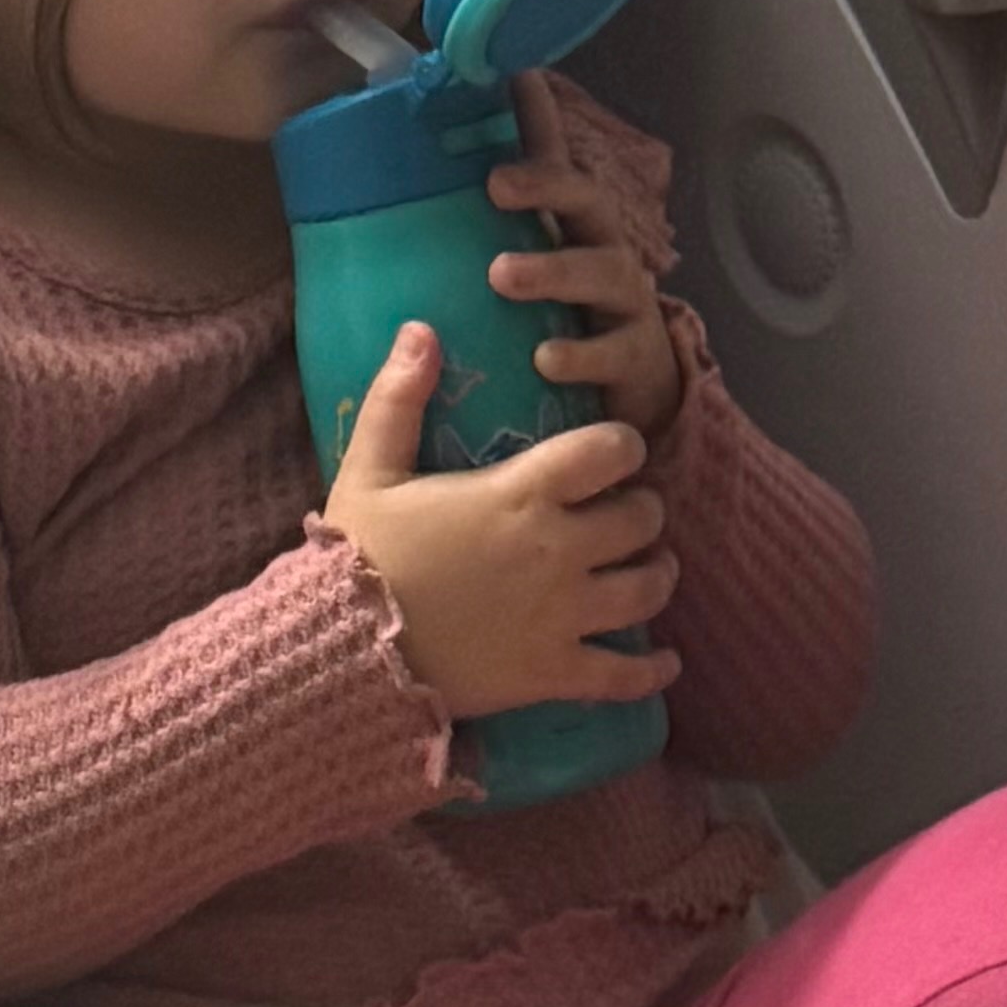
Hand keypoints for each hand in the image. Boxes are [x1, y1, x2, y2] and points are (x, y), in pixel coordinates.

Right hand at [324, 347, 682, 725]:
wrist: (342, 653)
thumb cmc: (358, 556)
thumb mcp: (368, 469)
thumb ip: (398, 397)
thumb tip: (421, 329)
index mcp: (521, 492)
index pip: (612, 449)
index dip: (623, 446)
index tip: (613, 454)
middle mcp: (557, 549)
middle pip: (644, 518)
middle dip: (642, 510)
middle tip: (624, 515)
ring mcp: (562, 616)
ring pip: (648, 589)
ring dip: (656, 575)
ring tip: (647, 571)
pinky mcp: (555, 673)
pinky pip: (626, 677)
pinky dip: (652, 671)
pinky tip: (664, 663)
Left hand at [484, 71, 688, 443]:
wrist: (636, 395)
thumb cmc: (576, 320)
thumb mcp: (540, 265)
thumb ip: (508, 222)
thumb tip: (456, 169)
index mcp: (576, 228)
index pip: (557, 164)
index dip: (541, 120)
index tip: (517, 80)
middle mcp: (605, 252)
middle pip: (587, 204)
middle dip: (546, 187)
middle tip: (497, 183)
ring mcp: (626, 304)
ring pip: (600, 274)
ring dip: (551, 270)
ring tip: (503, 274)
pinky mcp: (635, 359)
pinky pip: (611, 353)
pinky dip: (578, 355)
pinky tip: (544, 360)